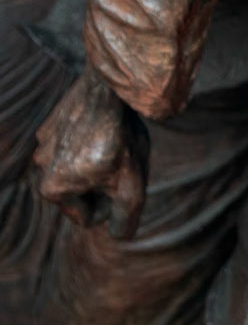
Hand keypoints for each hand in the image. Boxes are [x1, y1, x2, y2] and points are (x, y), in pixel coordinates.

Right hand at [35, 67, 147, 238]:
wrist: (112, 88)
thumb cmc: (123, 142)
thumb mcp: (131, 192)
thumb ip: (123, 222)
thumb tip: (117, 236)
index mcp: (51, 189)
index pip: (88, 217)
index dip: (112, 203)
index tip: (121, 180)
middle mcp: (38, 167)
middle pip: (81, 193)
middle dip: (102, 183)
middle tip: (120, 162)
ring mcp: (42, 142)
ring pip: (78, 168)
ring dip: (96, 162)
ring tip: (114, 143)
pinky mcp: (52, 122)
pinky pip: (75, 144)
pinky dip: (89, 142)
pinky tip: (105, 127)